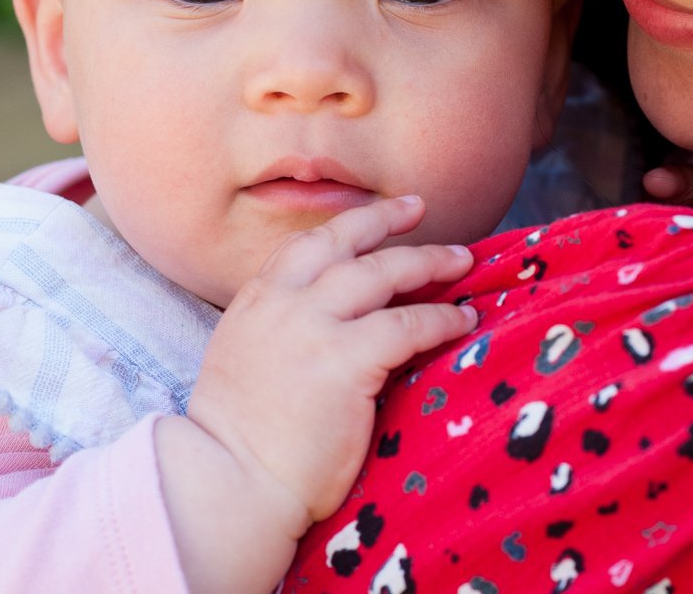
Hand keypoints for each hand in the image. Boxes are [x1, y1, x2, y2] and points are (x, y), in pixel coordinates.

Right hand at [155, 196, 476, 593]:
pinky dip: (440, 318)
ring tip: (462, 260)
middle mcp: (282, 304)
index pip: (303, 247)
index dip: (343, 228)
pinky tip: (462, 320)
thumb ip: (281, 332)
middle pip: (343, 242)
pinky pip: (408, 325)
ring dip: (428, 261)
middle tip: (418, 207)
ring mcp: (314, 328)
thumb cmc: (241, 443)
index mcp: (255, 303)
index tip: (373, 218)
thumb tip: (331, 323)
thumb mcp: (245, 362)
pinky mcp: (346, 361)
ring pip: (382, 272)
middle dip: (385, 220)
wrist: (231, 484)